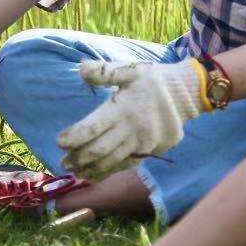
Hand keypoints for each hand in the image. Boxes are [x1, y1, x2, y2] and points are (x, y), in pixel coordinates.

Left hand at [55, 58, 202, 179]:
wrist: (185, 95)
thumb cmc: (152, 80)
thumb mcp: (130, 69)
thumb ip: (105, 71)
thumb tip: (81, 69)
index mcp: (123, 108)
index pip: (93, 127)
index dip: (75, 136)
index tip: (59, 142)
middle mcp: (132, 129)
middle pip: (100, 149)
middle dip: (79, 157)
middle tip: (63, 163)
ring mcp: (142, 143)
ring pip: (113, 161)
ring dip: (92, 168)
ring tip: (76, 172)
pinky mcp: (151, 151)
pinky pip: (128, 165)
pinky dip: (111, 171)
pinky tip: (97, 175)